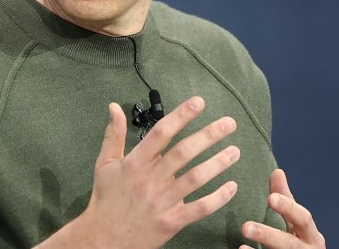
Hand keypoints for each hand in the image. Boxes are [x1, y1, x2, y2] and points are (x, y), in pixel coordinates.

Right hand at [71, 96, 240, 247]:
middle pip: (183, 152)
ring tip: (235, 151)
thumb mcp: (105, 164)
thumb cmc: (106, 199)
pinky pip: (200, 208)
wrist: (103, 239)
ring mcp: (162, 201)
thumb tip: (114, 107)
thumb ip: (113, 135)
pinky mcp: (172, 222)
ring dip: (218, 163)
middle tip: (229, 123)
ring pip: (195, 178)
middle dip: (208, 136)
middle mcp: (150, 180)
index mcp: (135, 163)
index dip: (181, 116)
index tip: (199, 103)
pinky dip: (218, 198)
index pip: (161, 133)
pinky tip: (232, 186)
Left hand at [240, 169, 324, 248]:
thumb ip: (286, 200)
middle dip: (269, 235)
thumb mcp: (296, 222)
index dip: (288, 208)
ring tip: (240, 242)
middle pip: (290, 244)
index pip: (303, 219)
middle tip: (245, 227)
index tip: (271, 198)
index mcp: (311, 235)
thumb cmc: (300, 241)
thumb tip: (277, 171)